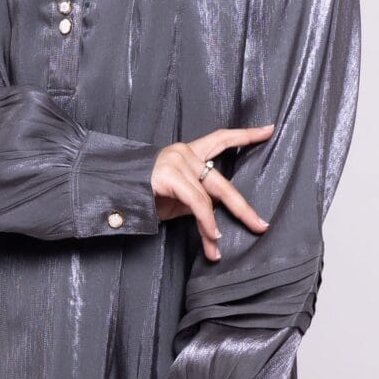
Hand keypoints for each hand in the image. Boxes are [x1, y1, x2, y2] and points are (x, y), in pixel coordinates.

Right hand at [149, 125, 273, 261]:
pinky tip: (211, 236)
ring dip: (213, 228)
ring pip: (208, 198)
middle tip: (260, 225)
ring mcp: (176, 162)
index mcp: (188, 154)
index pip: (221, 139)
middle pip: (222, 181)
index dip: (245, 135)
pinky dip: (205, 222)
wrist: (110, 190)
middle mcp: (184, 153)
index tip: (269, 130)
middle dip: (243, 207)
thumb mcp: (174, 198)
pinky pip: (196, 203)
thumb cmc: (142, 194)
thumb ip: (195, 200)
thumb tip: (213, 221)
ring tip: (217, 248)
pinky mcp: (168, 176)